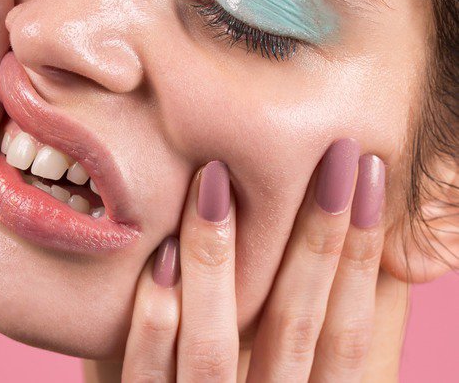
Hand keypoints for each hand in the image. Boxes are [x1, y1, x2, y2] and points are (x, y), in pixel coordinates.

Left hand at [121, 138, 385, 381]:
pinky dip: (155, 321)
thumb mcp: (307, 379)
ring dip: (217, 261)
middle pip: (296, 325)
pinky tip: (161, 256)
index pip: (347, 327)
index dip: (361, 249)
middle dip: (316, 236)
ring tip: (216, 178)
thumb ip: (329, 329)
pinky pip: (146, 379)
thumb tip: (368, 255)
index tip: (367, 173)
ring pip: (216, 347)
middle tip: (329, 154)